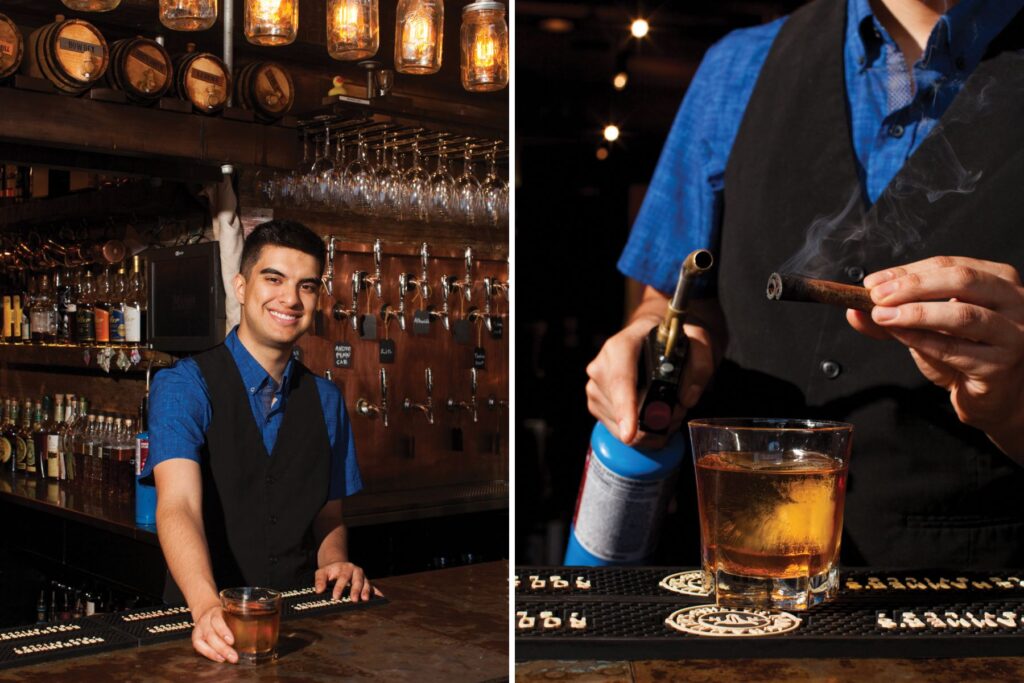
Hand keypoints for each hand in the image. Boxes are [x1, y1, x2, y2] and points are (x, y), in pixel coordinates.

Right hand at [191, 602, 237, 663]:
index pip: (217, 620)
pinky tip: (219, 658)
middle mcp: (206, 619)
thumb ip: (240, 620)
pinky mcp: (195, 637)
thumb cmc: (224, 615)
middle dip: (222, 648)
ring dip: (216, 652)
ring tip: (226, 659)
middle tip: (233, 657)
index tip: (231, 641)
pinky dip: (209, 654)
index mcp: (216, 611)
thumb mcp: (231, 613)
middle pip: (211, 634)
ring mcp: (199, 628)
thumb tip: (259, 632)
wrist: (208, 611)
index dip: (223, 631)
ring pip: (204, 641)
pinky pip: (199, 647)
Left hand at [315, 561, 382, 601]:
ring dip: (366, 591)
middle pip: (357, 580)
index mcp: (345, 568)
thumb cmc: (329, 572)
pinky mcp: (366, 582)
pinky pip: (373, 586)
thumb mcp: (322, 572)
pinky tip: (381, 597)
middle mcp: (356, 571)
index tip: (335, 597)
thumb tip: (319, 590)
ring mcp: (362, 576)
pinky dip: (377, 592)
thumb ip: (319, 580)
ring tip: (365, 600)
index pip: (343, 578)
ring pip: (366, 583)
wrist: (338, 566)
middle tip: (353, 600)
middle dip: (356, 590)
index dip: (339, 587)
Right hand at [586, 312, 715, 448]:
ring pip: (620, 425)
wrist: (649, 338)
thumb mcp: (697, 341)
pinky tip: (650, 416)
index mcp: (622, 346)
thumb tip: (686, 399)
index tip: (630, 433)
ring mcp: (595, 386)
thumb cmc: (671, 341)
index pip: (621, 380)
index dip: (625, 408)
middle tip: (678, 412)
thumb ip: (700, 366)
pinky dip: (637, 432)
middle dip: (653, 422)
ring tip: (666, 410)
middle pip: (622, 409)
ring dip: (647, 428)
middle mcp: (602, 365)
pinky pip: (615, 431)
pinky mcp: (594, 403)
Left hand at [847, 256, 1023, 451]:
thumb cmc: (962, 352)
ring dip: (916, 313)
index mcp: (996, 279)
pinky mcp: (1000, 364)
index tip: (873, 283)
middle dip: (912, 286)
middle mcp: (1013, 301)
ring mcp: (1013, 332)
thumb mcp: (925, 326)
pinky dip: (923, 340)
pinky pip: (956, 349)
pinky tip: (900, 335)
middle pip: (961, 280)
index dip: (906, 272)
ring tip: (884, 316)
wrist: (988, 394)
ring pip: (963, 314)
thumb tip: (854, 308)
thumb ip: (893, 314)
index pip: (948, 265)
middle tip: (877, 297)